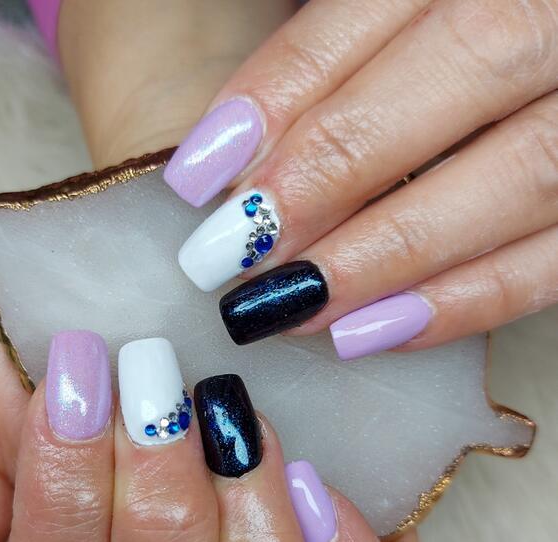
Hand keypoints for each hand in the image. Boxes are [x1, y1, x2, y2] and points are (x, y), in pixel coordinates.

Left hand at [165, 0, 557, 355]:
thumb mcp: (404, 16)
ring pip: (522, 173)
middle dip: (335, 170)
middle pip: (467, 69)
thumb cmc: (457, 42)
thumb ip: (338, 54)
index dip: (282, 89)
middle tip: (235, 251)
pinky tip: (373, 331)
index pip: (380, 3)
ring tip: (290, 304)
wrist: (547, 56)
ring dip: (390, 253)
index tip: (197, 174)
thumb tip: (238, 159)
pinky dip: (469, 301)